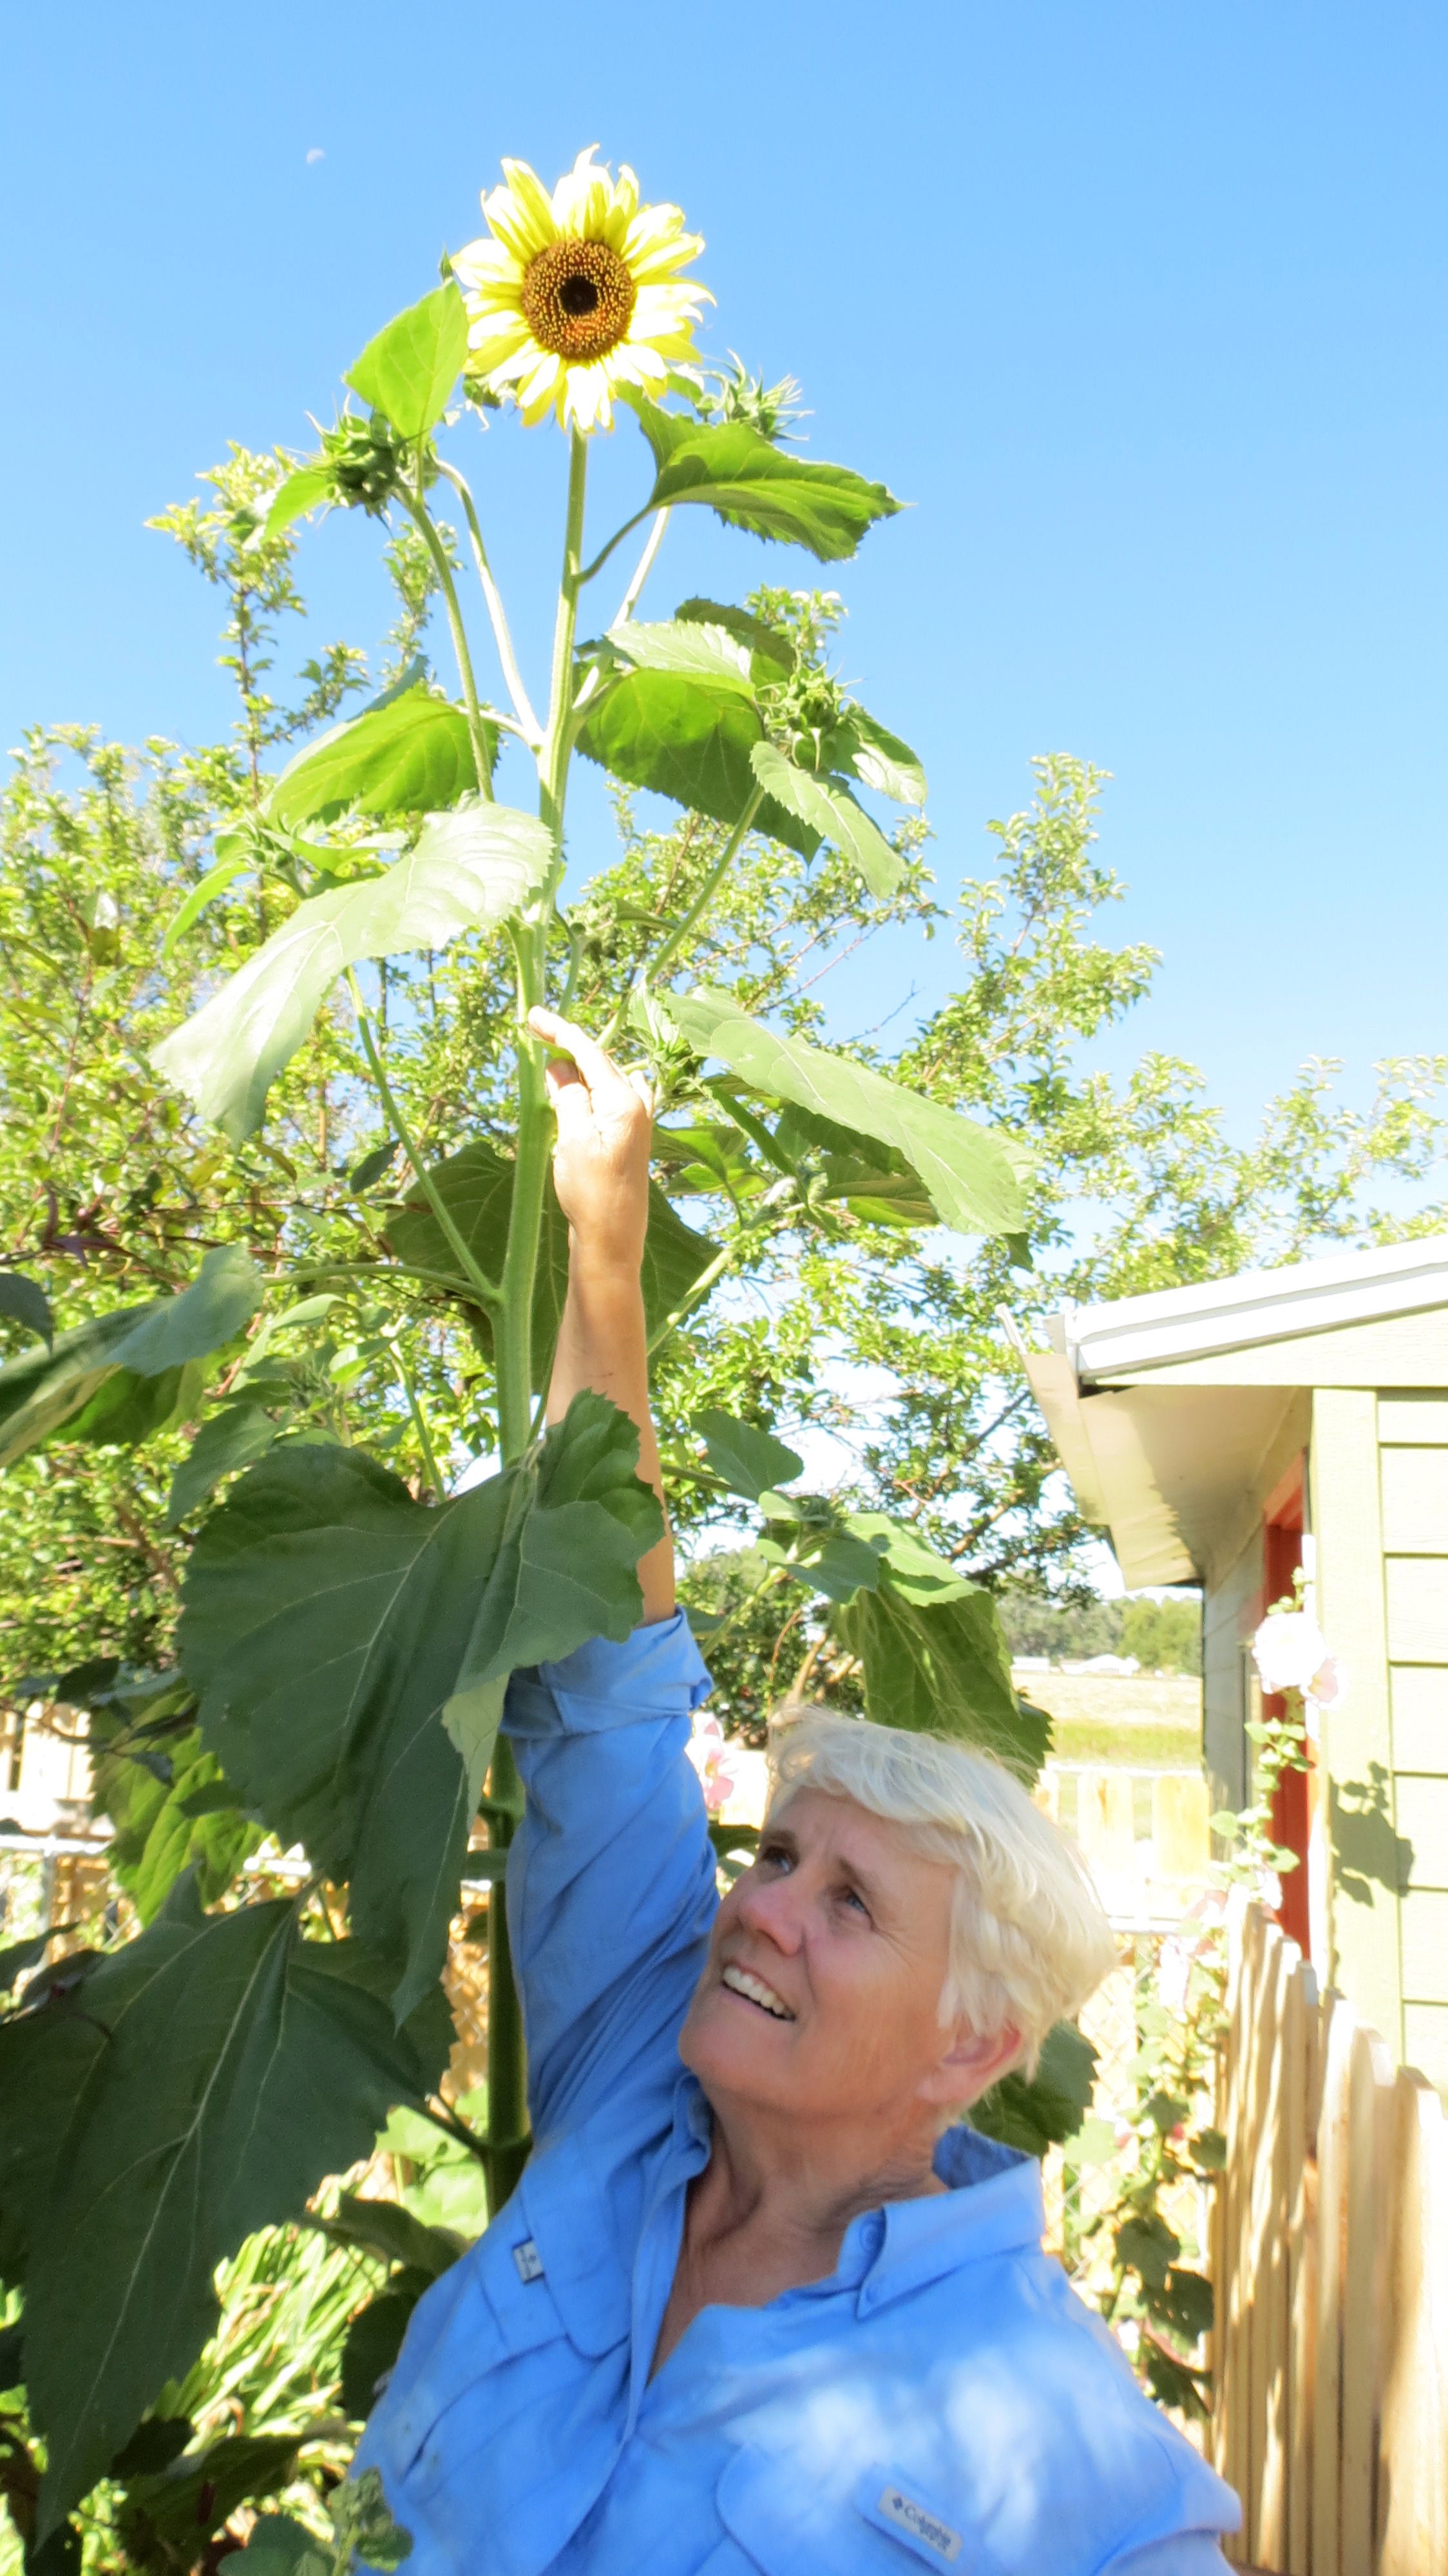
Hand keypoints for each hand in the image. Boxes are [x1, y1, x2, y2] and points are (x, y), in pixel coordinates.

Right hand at [527, 1008, 652, 1274]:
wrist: (611, 1239)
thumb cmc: (591, 1193)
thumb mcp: (573, 1139)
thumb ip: (569, 1097)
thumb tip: (560, 1067)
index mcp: (625, 1102)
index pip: (590, 1053)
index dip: (560, 1031)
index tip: (533, 1016)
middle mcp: (636, 1106)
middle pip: (598, 1062)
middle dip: (567, 1045)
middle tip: (533, 1029)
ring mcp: (635, 1123)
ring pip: (601, 1080)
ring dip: (575, 1066)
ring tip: (547, 1056)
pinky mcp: (626, 1139)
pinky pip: (604, 1098)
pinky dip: (585, 1087)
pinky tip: (574, 1087)